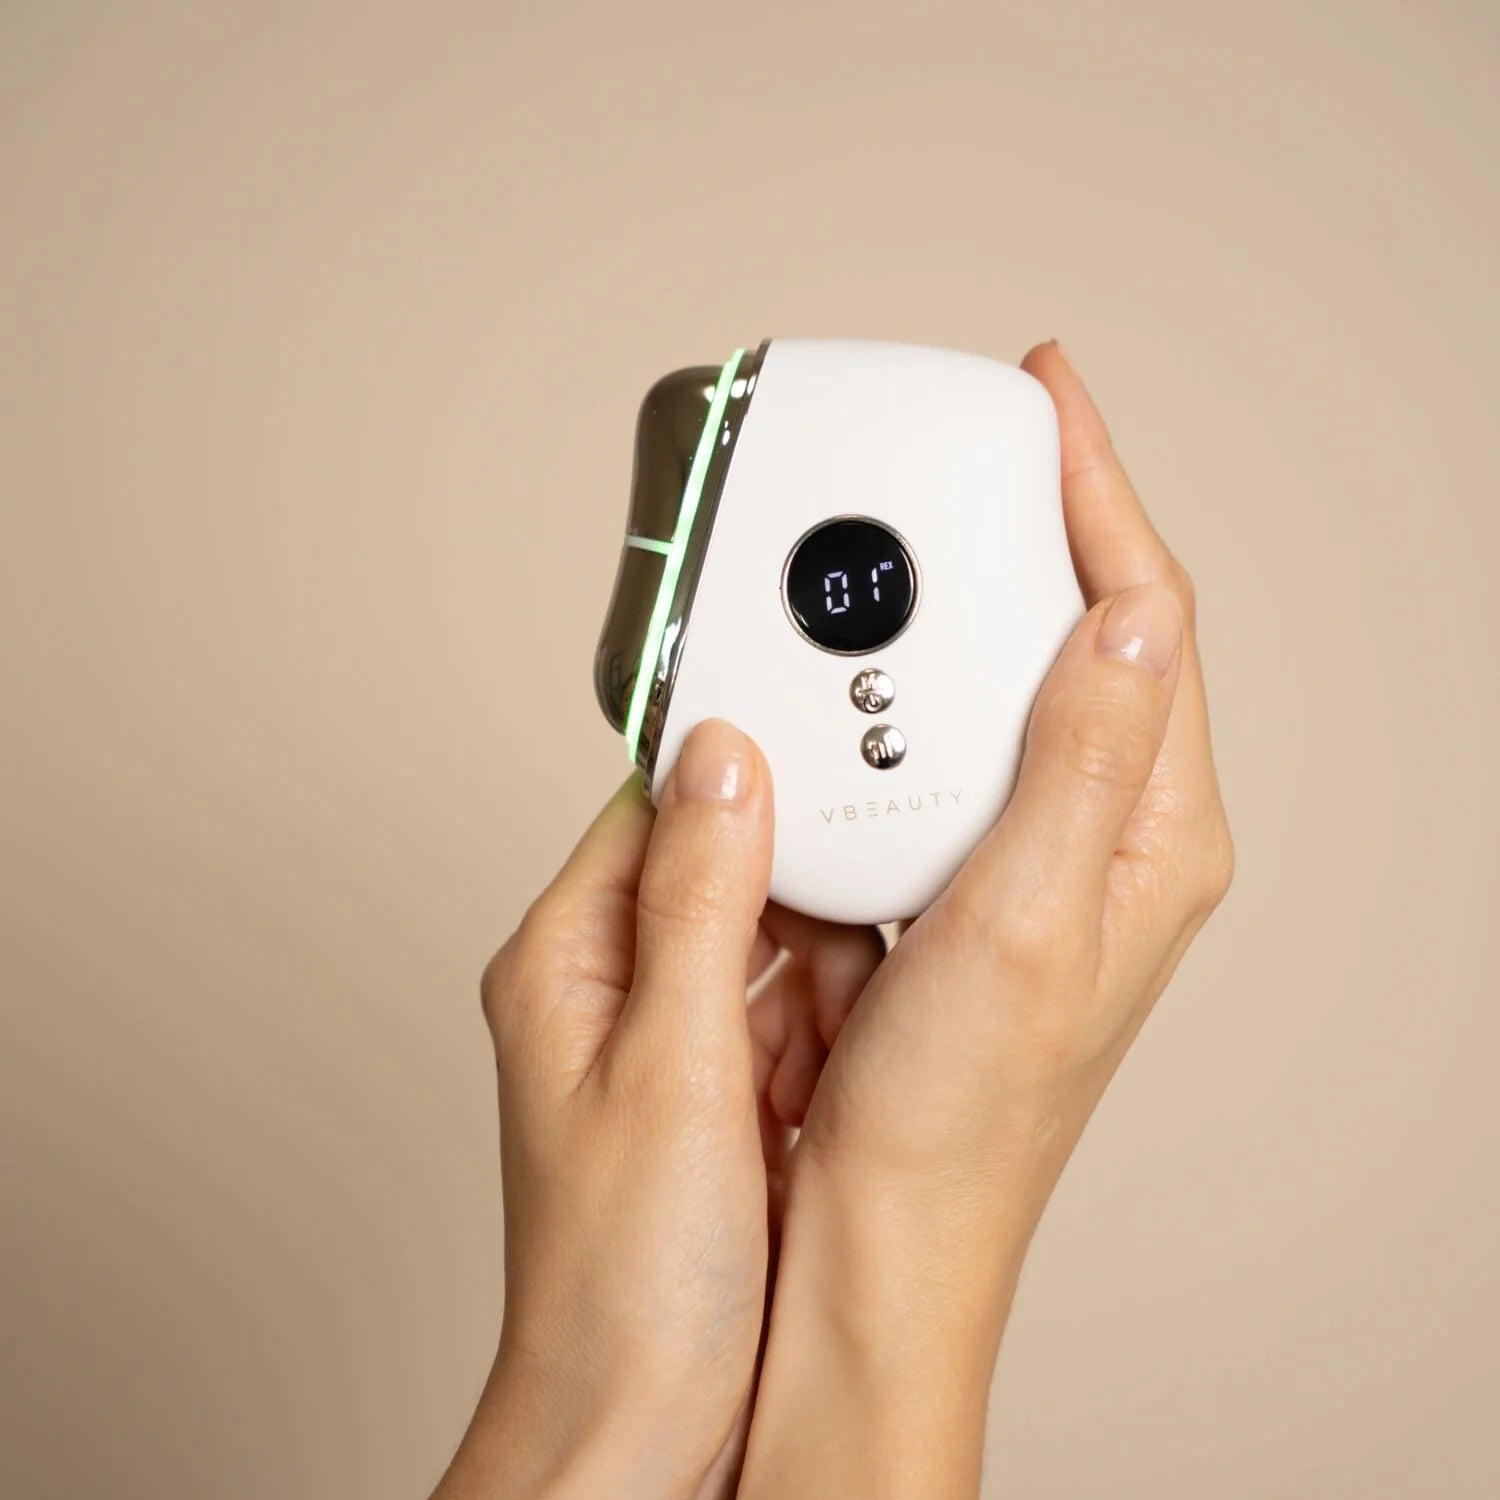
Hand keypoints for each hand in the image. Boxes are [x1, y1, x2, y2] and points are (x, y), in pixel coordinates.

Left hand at [432, 723, 882, 1499]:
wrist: (649, 1423)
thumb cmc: (621, 1279)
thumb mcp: (672, 1067)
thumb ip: (697, 906)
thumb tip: (720, 763)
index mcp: (566, 960)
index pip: (652, 808)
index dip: (736, 778)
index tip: (817, 761)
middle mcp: (613, 988)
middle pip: (726, 868)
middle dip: (798, 902)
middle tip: (842, 939)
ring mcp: (675, 1041)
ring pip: (777, 944)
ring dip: (823, 978)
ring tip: (829, 1041)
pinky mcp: (727, 1089)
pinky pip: (799, 1013)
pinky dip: (833, 1030)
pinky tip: (843, 1070)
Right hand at [738, 342, 1234, 1496]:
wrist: (876, 1214)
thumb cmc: (958, 1108)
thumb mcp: (1027, 921)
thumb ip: (1077, 762)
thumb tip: (1123, 615)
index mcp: (1151, 831)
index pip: (1146, 620)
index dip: (1099, 494)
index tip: (1043, 401)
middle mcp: (1101, 829)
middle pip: (1079, 630)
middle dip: (1025, 528)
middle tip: (961, 454)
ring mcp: (1027, 847)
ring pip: (999, 684)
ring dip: (950, 613)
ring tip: (897, 549)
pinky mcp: (956, 868)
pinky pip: (938, 745)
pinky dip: (896, 693)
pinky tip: (851, 677)